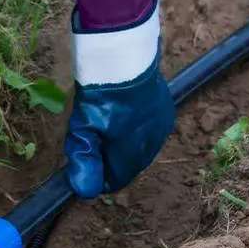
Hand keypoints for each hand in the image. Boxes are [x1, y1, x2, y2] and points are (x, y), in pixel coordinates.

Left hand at [64, 0, 174, 198]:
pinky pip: (148, 133)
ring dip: (121, 146)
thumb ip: (85, 162)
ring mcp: (161, 126)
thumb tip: (85, 191)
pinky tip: (120, 117)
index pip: (115, 181)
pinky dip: (133, 132)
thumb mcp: (83, 130)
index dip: (98, 177)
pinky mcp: (165, 111)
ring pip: (138, 150)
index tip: (84, 165)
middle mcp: (152, 144)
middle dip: (108, 160)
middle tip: (90, 141)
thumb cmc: (100, 95)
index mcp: (132, 153)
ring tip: (104, 126)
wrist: (124, 56)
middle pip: (127, 166)